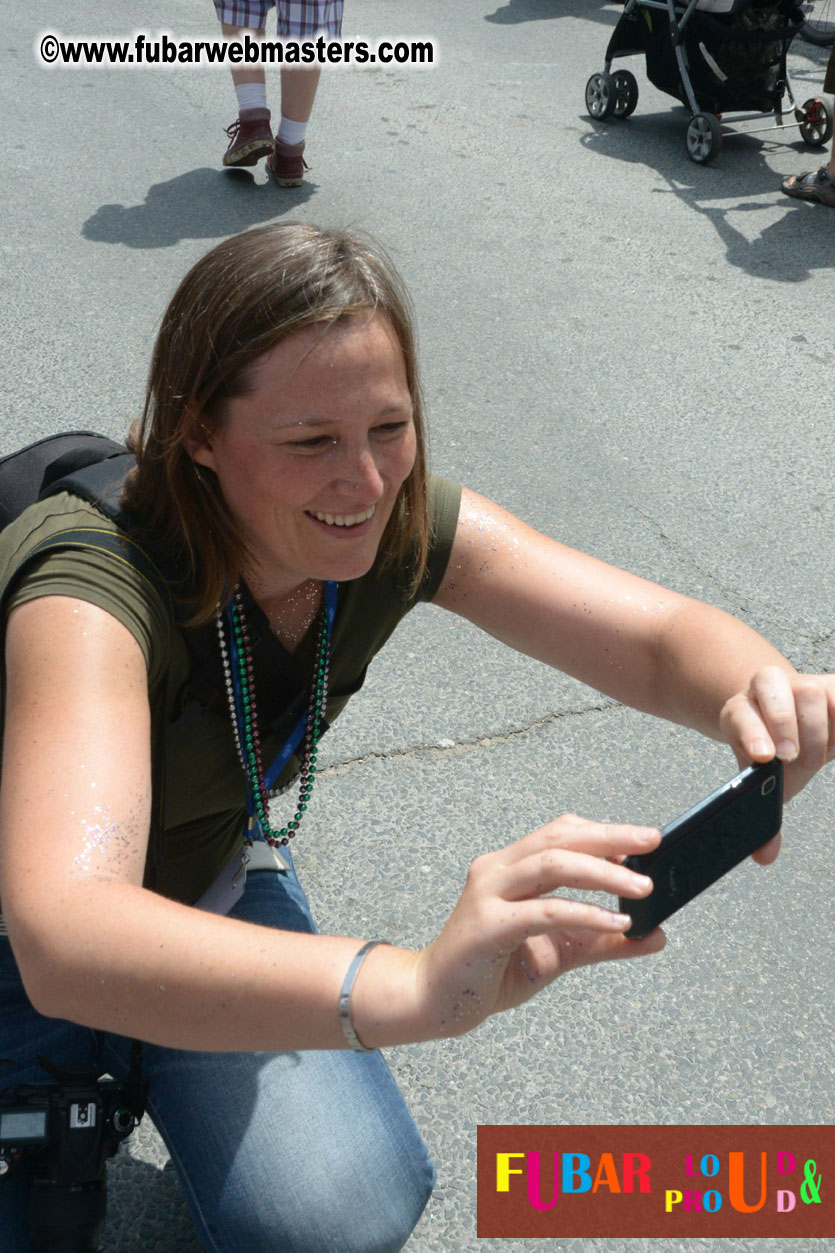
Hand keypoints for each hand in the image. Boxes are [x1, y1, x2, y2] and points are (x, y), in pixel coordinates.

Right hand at [415, 815, 664, 1037]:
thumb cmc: (493, 970)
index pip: (560, 832)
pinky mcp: (486, 926)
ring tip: (642, 888)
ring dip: (603, 873)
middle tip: (652, 841)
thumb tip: (656, 935)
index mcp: (510, 866)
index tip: (644, 841)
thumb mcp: (559, 952)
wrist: (435, 1000)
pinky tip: (615, 922)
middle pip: (559, 838)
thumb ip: (603, 941)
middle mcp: (496, 869)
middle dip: (610, 836)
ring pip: (552, 864)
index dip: (602, 832)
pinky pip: (544, 911)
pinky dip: (584, 913)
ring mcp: (487, 894)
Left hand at [719, 665, 834, 861]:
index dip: (751, 734)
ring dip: (817, 728)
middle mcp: (768, 690)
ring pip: (809, 688)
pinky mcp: (834, 685)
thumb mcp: (767, 778)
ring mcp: (804, 682)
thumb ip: (763, 812)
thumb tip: (764, 857)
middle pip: (770, 687)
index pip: (739, 715)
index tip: (764, 759)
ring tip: (821, 757)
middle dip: (782, 722)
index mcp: (741, 711)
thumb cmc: (777, 750)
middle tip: (791, 757)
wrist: (794, 715)